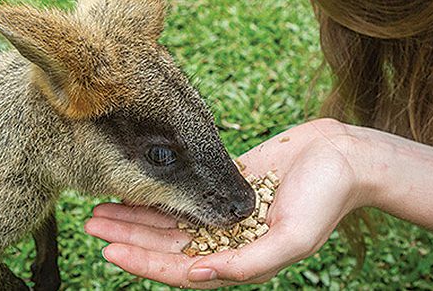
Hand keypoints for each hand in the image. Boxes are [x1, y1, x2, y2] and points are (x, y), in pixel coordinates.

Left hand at [84, 119, 369, 287]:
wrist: (341, 157)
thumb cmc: (325, 199)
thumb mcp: (291, 240)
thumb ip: (246, 264)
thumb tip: (198, 276)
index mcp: (239, 255)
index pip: (178, 265)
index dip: (141, 259)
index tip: (107, 248)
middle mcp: (227, 234)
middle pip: (166, 239)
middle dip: (128, 232)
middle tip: (91, 221)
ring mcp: (225, 206)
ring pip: (172, 214)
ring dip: (139, 211)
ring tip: (104, 205)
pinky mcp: (228, 180)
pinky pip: (189, 188)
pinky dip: (165, 188)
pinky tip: (144, 183)